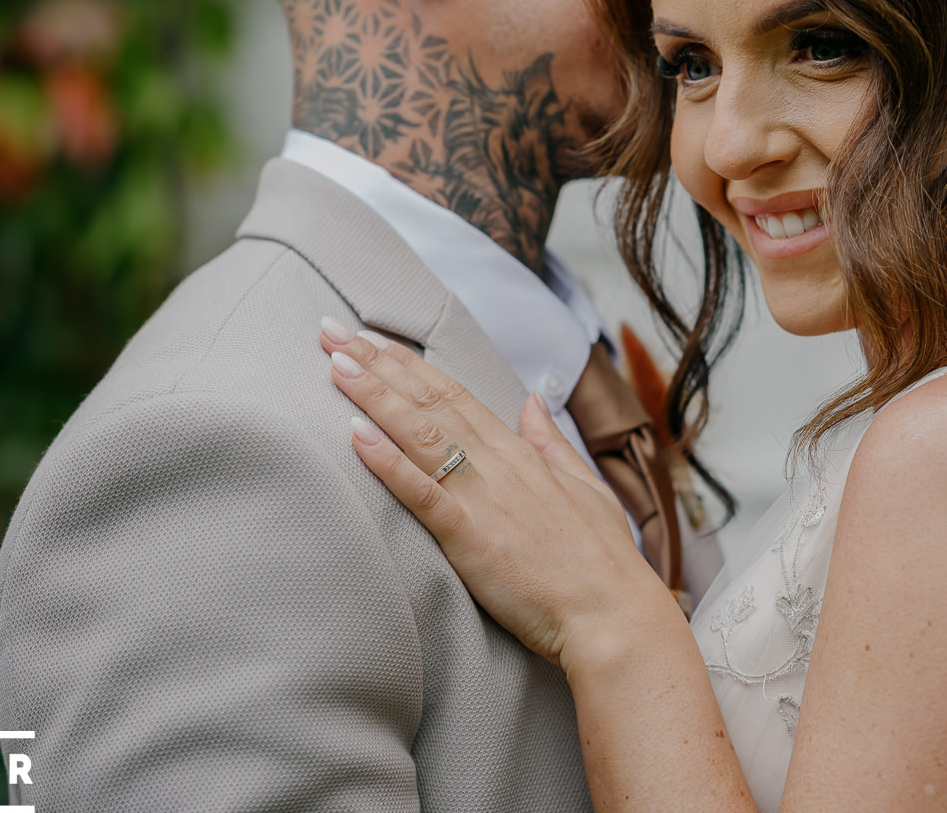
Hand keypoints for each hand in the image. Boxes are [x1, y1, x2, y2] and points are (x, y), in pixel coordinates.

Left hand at [321, 322, 679, 667]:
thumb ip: (551, 442)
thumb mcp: (585, 486)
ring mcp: (484, 497)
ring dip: (375, 396)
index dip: (410, 365)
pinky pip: (422, 493)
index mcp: (521, 453)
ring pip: (420, 434)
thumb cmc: (602, 560)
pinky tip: (357, 436)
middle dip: (377, 364)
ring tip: (336, 364)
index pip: (455, 395)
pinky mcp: (470, 537)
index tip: (374, 339)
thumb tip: (532, 401)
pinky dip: (389, 462)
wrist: (613, 614)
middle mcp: (499, 464)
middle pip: (429, 402)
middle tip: (332, 333)